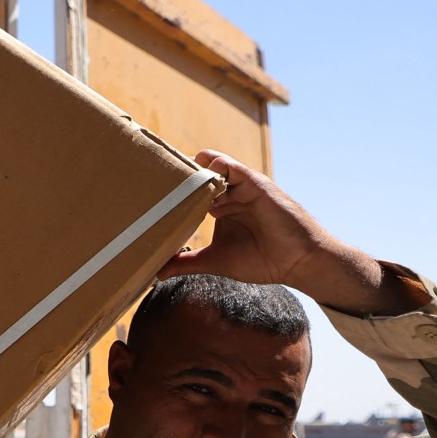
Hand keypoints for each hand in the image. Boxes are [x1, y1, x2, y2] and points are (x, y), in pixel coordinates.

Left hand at [158, 150, 423, 316]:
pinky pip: (231, 166)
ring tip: (162, 169)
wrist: (298, 262)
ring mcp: (241, 186)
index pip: (187, 191)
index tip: (138, 190)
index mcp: (218, 207)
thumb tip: (153, 272)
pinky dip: (214, 165)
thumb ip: (185, 262)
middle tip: (139, 173)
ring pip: (208, 166)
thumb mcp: (214, 261)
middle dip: (170, 174)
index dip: (167, 189)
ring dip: (187, 168)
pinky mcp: (255, 183)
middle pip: (194, 175)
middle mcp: (228, 193)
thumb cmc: (262, 260)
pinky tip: (195, 170)